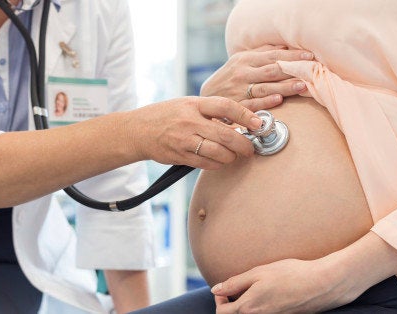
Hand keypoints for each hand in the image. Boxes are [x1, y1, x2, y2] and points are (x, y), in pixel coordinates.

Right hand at [129, 96, 262, 169]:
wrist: (138, 130)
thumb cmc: (167, 115)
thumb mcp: (188, 104)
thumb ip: (211, 111)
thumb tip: (239, 122)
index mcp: (194, 104)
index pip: (226, 106)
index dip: (245, 115)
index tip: (258, 123)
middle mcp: (189, 121)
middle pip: (226, 135)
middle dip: (244, 145)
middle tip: (250, 149)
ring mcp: (184, 140)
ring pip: (218, 153)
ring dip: (231, 157)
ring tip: (234, 155)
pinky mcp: (180, 156)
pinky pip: (207, 164)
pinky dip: (218, 164)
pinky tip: (220, 160)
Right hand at [201, 45, 313, 111]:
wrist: (206, 96)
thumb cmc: (229, 77)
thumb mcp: (241, 61)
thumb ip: (261, 54)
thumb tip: (284, 48)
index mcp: (245, 60)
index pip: (272, 56)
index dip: (292, 55)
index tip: (309, 55)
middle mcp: (243, 74)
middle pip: (271, 70)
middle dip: (291, 70)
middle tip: (310, 70)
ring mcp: (239, 90)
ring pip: (265, 87)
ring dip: (284, 87)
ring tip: (301, 86)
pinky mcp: (237, 106)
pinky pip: (253, 104)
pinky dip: (266, 102)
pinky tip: (279, 100)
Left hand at [211, 258, 354, 313]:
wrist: (321, 284)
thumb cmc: (290, 274)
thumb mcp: (258, 273)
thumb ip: (234, 283)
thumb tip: (216, 290)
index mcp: (249, 309)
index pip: (222, 312)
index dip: (219, 299)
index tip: (225, 288)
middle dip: (230, 305)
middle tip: (236, 290)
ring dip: (244, 307)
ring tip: (253, 290)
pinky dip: (258, 308)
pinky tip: (268, 294)